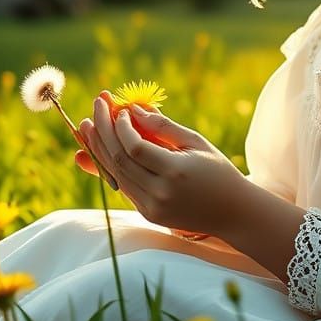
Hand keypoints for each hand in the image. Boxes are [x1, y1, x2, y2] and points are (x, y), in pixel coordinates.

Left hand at [77, 91, 249, 236]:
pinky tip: (100, 147)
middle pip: (119, 160)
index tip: (119, 109)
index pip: (135, 148)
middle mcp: (160, 194)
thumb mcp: (195, 142)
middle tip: (96, 106)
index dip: (122, 127)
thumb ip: (163, 127)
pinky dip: (110, 165)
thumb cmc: (217, 170)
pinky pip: (123, 186)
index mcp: (176, 173)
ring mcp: (152, 208)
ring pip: (116, 175)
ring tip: (87, 125)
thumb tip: (133, 108)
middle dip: (103, 131)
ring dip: (99, 148)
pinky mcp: (149, 214)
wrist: (232, 212)